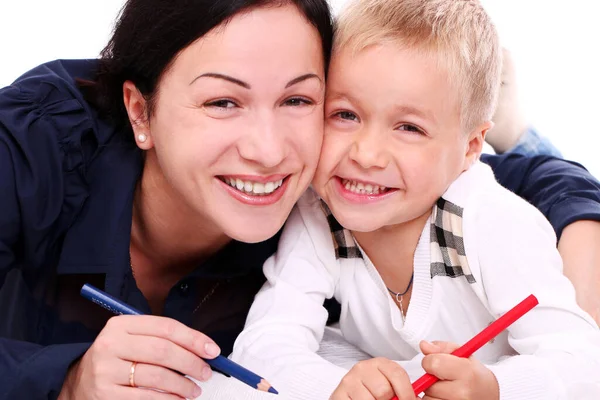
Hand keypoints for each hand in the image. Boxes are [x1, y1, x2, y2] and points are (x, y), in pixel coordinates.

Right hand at [58, 315, 220, 399]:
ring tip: (194, 389)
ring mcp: (106, 371)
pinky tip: (177, 399)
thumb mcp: (133, 340)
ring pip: (157, 376)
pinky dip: (167, 399)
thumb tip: (202, 349)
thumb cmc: (117, 359)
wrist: (79, 382)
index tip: (212, 350)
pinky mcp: (106, 395)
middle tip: (206, 372)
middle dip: (191, 362)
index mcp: (121, 325)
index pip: (166, 327)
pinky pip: (146, 397)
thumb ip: (163, 340)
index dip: (194, 339)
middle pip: (163, 351)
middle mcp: (111, 344)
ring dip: (182, 385)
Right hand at [330, 357, 415, 399]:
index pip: (398, 375)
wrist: (350, 397)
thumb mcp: (390, 387)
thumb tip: (416, 399)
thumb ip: (403, 391)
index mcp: (380, 364)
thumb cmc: (373, 393)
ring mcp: (349, 380)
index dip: (407, 394)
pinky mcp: (339, 393)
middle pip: (384, 390)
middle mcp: (363, 367)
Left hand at [420, 341, 498, 399]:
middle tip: (447, 380)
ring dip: (433, 393)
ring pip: (427, 397)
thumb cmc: (477, 378)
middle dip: (432, 380)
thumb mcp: (465, 356)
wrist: (489, 398)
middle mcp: (463, 393)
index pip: (433, 363)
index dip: (431, 361)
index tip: (437, 364)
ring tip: (448, 390)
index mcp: (468, 373)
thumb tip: (424, 345)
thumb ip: (443, 348)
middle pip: (428, 383)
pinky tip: (445, 397)